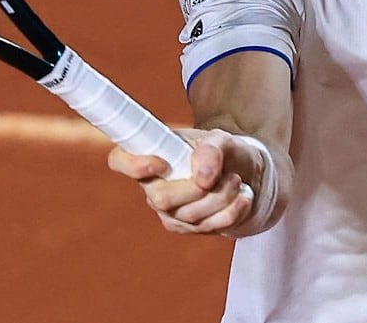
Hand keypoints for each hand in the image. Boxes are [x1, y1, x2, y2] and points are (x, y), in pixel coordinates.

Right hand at [108, 128, 257, 234]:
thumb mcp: (224, 140)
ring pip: (190, 215)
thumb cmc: (225, 153)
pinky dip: (233, 211)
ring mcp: (168, 210)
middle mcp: (153, 185)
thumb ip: (212, 149)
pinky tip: (243, 198)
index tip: (162, 163)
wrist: (246, 175)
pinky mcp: (186, 228)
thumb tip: (202, 174)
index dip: (133, 164)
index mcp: (152, 153)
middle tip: (228, 175)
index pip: (120, 159)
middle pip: (162, 198)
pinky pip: (209, 227)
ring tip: (237, 181)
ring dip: (223, 197)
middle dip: (200, 189)